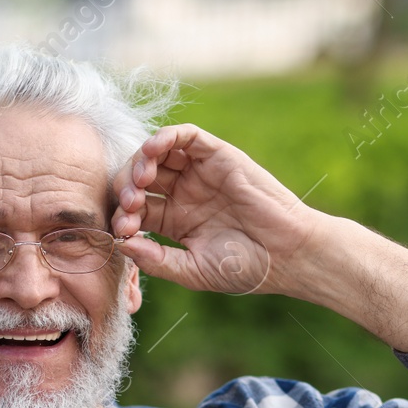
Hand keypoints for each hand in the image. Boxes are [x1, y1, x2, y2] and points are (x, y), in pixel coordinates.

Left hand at [110, 125, 318, 295]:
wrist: (286, 255)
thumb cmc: (245, 268)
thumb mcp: (192, 271)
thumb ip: (156, 260)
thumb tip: (121, 244)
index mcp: (175, 219)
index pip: (135, 209)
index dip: (123, 217)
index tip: (123, 232)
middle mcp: (184, 192)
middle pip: (140, 178)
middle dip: (127, 188)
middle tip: (131, 206)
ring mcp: (200, 173)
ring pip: (158, 154)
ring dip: (141, 161)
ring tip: (142, 180)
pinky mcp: (217, 156)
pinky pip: (186, 136)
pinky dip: (165, 136)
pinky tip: (153, 150)